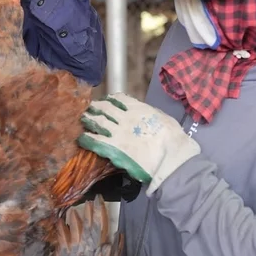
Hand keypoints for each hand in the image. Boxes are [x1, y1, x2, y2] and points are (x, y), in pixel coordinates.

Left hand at [77, 92, 199, 193]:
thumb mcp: (163, 118)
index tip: (106, 101)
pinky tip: (81, 139)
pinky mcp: (112, 148)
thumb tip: (145, 115)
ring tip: (83, 121)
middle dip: (95, 108)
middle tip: (89, 110)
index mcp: (138, 108)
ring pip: (96, 122)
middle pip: (104, 108)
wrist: (171, 156)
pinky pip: (94, 141)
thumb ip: (150, 115)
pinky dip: (86, 139)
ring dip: (88, 120)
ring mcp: (117, 132)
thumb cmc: (173, 138)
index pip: (118, 98)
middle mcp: (124, 117)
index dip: (110, 99)